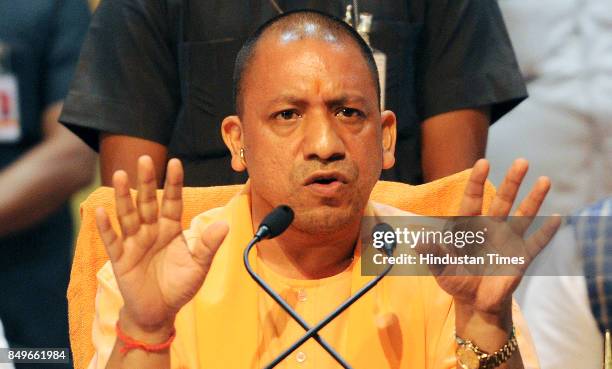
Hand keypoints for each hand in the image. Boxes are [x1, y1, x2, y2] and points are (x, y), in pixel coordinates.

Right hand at [95, 156, 228, 332]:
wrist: (159, 313)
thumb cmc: (179, 286)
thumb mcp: (199, 266)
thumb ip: (208, 245)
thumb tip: (225, 224)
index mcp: (171, 228)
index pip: (172, 201)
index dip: (174, 183)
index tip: (176, 162)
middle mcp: (151, 230)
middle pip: (148, 202)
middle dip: (146, 182)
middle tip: (144, 159)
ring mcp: (134, 242)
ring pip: (128, 215)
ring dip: (123, 196)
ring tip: (119, 175)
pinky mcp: (121, 258)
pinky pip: (113, 239)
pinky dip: (106, 226)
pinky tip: (101, 211)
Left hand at [429, 159, 560, 313]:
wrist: (475, 302)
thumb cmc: (455, 280)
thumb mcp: (441, 269)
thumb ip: (433, 255)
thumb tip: (419, 242)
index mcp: (469, 226)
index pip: (473, 199)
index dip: (477, 181)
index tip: (483, 162)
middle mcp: (490, 227)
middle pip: (503, 200)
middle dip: (512, 181)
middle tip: (522, 161)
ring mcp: (508, 240)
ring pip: (523, 215)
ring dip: (534, 199)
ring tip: (545, 180)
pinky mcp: (521, 257)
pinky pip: (536, 243)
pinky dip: (546, 232)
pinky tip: (558, 218)